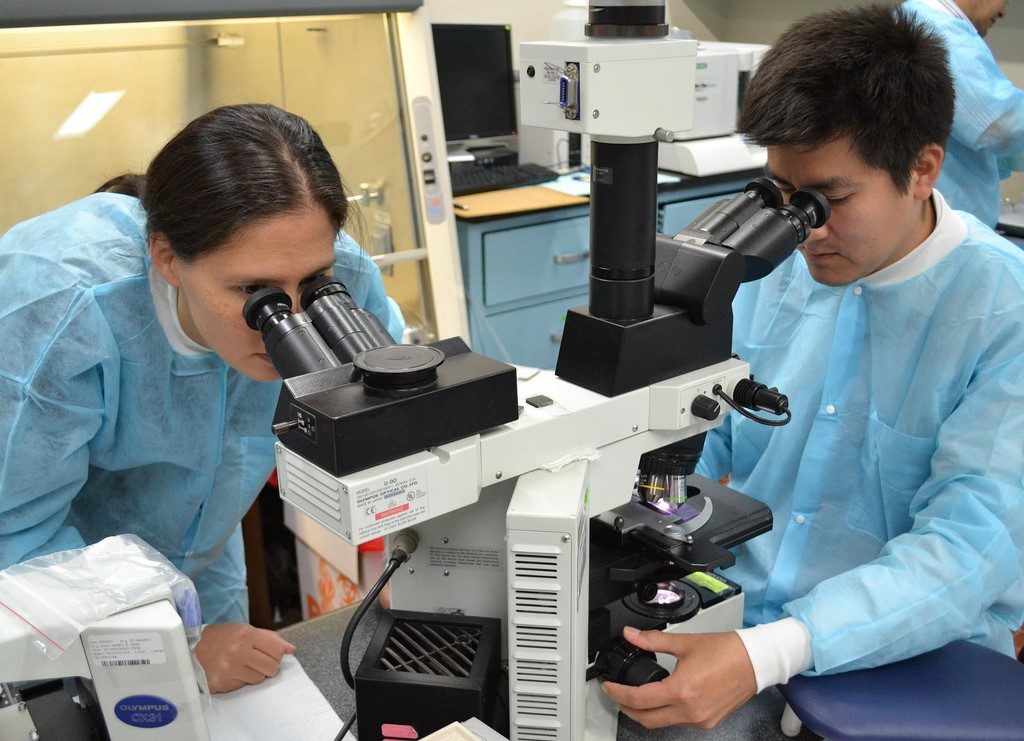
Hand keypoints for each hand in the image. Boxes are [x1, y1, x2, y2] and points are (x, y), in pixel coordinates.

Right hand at [194, 622, 295, 693]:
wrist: (191, 650)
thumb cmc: (220, 638)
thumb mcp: (244, 630)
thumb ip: (269, 638)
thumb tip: (290, 649)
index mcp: (246, 634)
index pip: (277, 650)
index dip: (277, 654)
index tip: (270, 654)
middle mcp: (238, 650)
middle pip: (272, 667)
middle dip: (269, 666)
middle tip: (258, 662)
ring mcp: (230, 668)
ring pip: (259, 679)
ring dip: (255, 674)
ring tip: (243, 666)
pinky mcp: (223, 682)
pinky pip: (244, 686)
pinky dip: (242, 680)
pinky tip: (233, 672)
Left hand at [601, 627, 755, 728]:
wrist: (756, 661)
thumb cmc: (727, 652)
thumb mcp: (685, 642)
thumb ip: (653, 640)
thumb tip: (631, 635)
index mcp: (681, 691)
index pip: (638, 700)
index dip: (618, 694)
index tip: (609, 687)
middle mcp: (690, 711)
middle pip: (646, 719)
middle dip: (627, 709)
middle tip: (617, 695)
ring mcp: (700, 719)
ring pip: (663, 723)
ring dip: (646, 713)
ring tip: (637, 697)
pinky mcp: (709, 722)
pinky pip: (679, 722)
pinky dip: (666, 714)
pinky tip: (663, 700)